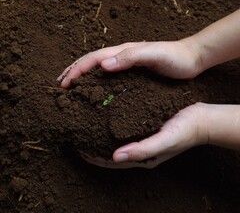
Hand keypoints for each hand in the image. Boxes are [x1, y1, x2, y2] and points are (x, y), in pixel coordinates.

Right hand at [57, 40, 201, 87]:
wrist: (191, 59)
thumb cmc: (173, 57)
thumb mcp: (153, 55)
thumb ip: (130, 57)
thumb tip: (103, 65)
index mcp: (123, 52)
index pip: (93, 59)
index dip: (77, 70)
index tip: (64, 83)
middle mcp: (121, 57)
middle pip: (91, 62)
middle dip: (74, 71)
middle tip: (60, 84)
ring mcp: (126, 65)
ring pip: (98, 69)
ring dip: (82, 76)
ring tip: (70, 87)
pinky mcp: (132, 73)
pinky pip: (109, 77)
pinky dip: (96, 82)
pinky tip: (94, 91)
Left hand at [80, 103, 207, 168]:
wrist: (200, 119)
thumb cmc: (184, 131)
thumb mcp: (164, 141)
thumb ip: (142, 150)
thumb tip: (115, 157)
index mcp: (143, 158)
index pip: (112, 162)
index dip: (94, 157)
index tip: (78, 149)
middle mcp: (140, 149)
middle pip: (111, 151)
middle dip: (94, 146)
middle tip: (79, 136)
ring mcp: (143, 139)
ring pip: (117, 140)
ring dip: (102, 135)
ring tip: (88, 126)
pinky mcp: (146, 128)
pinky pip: (125, 129)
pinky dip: (113, 126)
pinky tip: (108, 116)